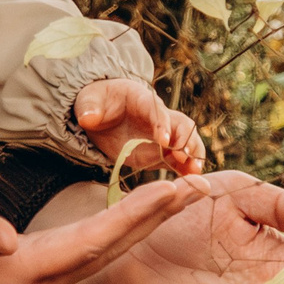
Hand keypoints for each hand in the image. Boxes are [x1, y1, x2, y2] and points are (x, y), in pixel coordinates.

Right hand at [0, 178, 212, 283]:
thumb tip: (6, 234)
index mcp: (15, 274)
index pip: (89, 243)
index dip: (135, 216)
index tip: (176, 191)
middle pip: (108, 252)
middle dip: (156, 219)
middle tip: (201, 186)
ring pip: (102, 255)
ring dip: (143, 226)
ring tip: (182, 196)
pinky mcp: (30, 278)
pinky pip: (87, 256)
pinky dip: (118, 233)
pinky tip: (137, 216)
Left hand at [75, 78, 205, 175]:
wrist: (99, 113)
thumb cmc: (96, 101)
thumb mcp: (88, 100)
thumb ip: (90, 108)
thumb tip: (88, 118)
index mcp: (142, 100)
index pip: (158, 111)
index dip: (163, 125)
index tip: (164, 141)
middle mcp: (158, 117)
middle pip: (181, 125)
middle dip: (186, 140)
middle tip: (186, 158)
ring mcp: (161, 136)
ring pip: (185, 142)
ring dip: (192, 156)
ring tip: (195, 173)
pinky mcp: (159, 153)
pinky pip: (177, 161)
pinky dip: (186, 170)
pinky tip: (191, 183)